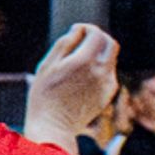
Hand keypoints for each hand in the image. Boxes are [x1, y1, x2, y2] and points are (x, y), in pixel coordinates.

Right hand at [22, 21, 118, 144]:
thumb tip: (78, 30)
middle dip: (98, 38)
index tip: (77, 30)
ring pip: (111, 58)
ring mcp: (107, 83)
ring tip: (79, 62)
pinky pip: (109, 73)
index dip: (87, 28)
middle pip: (111, 44)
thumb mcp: (46, 65)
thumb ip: (64, 44)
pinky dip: (100, 69)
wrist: (53, 126)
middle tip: (83, 40)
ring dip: (99, 54)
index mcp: (84, 61)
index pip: (96, 34)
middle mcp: (100, 71)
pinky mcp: (108, 94)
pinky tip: (83, 78)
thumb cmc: (44, 96)